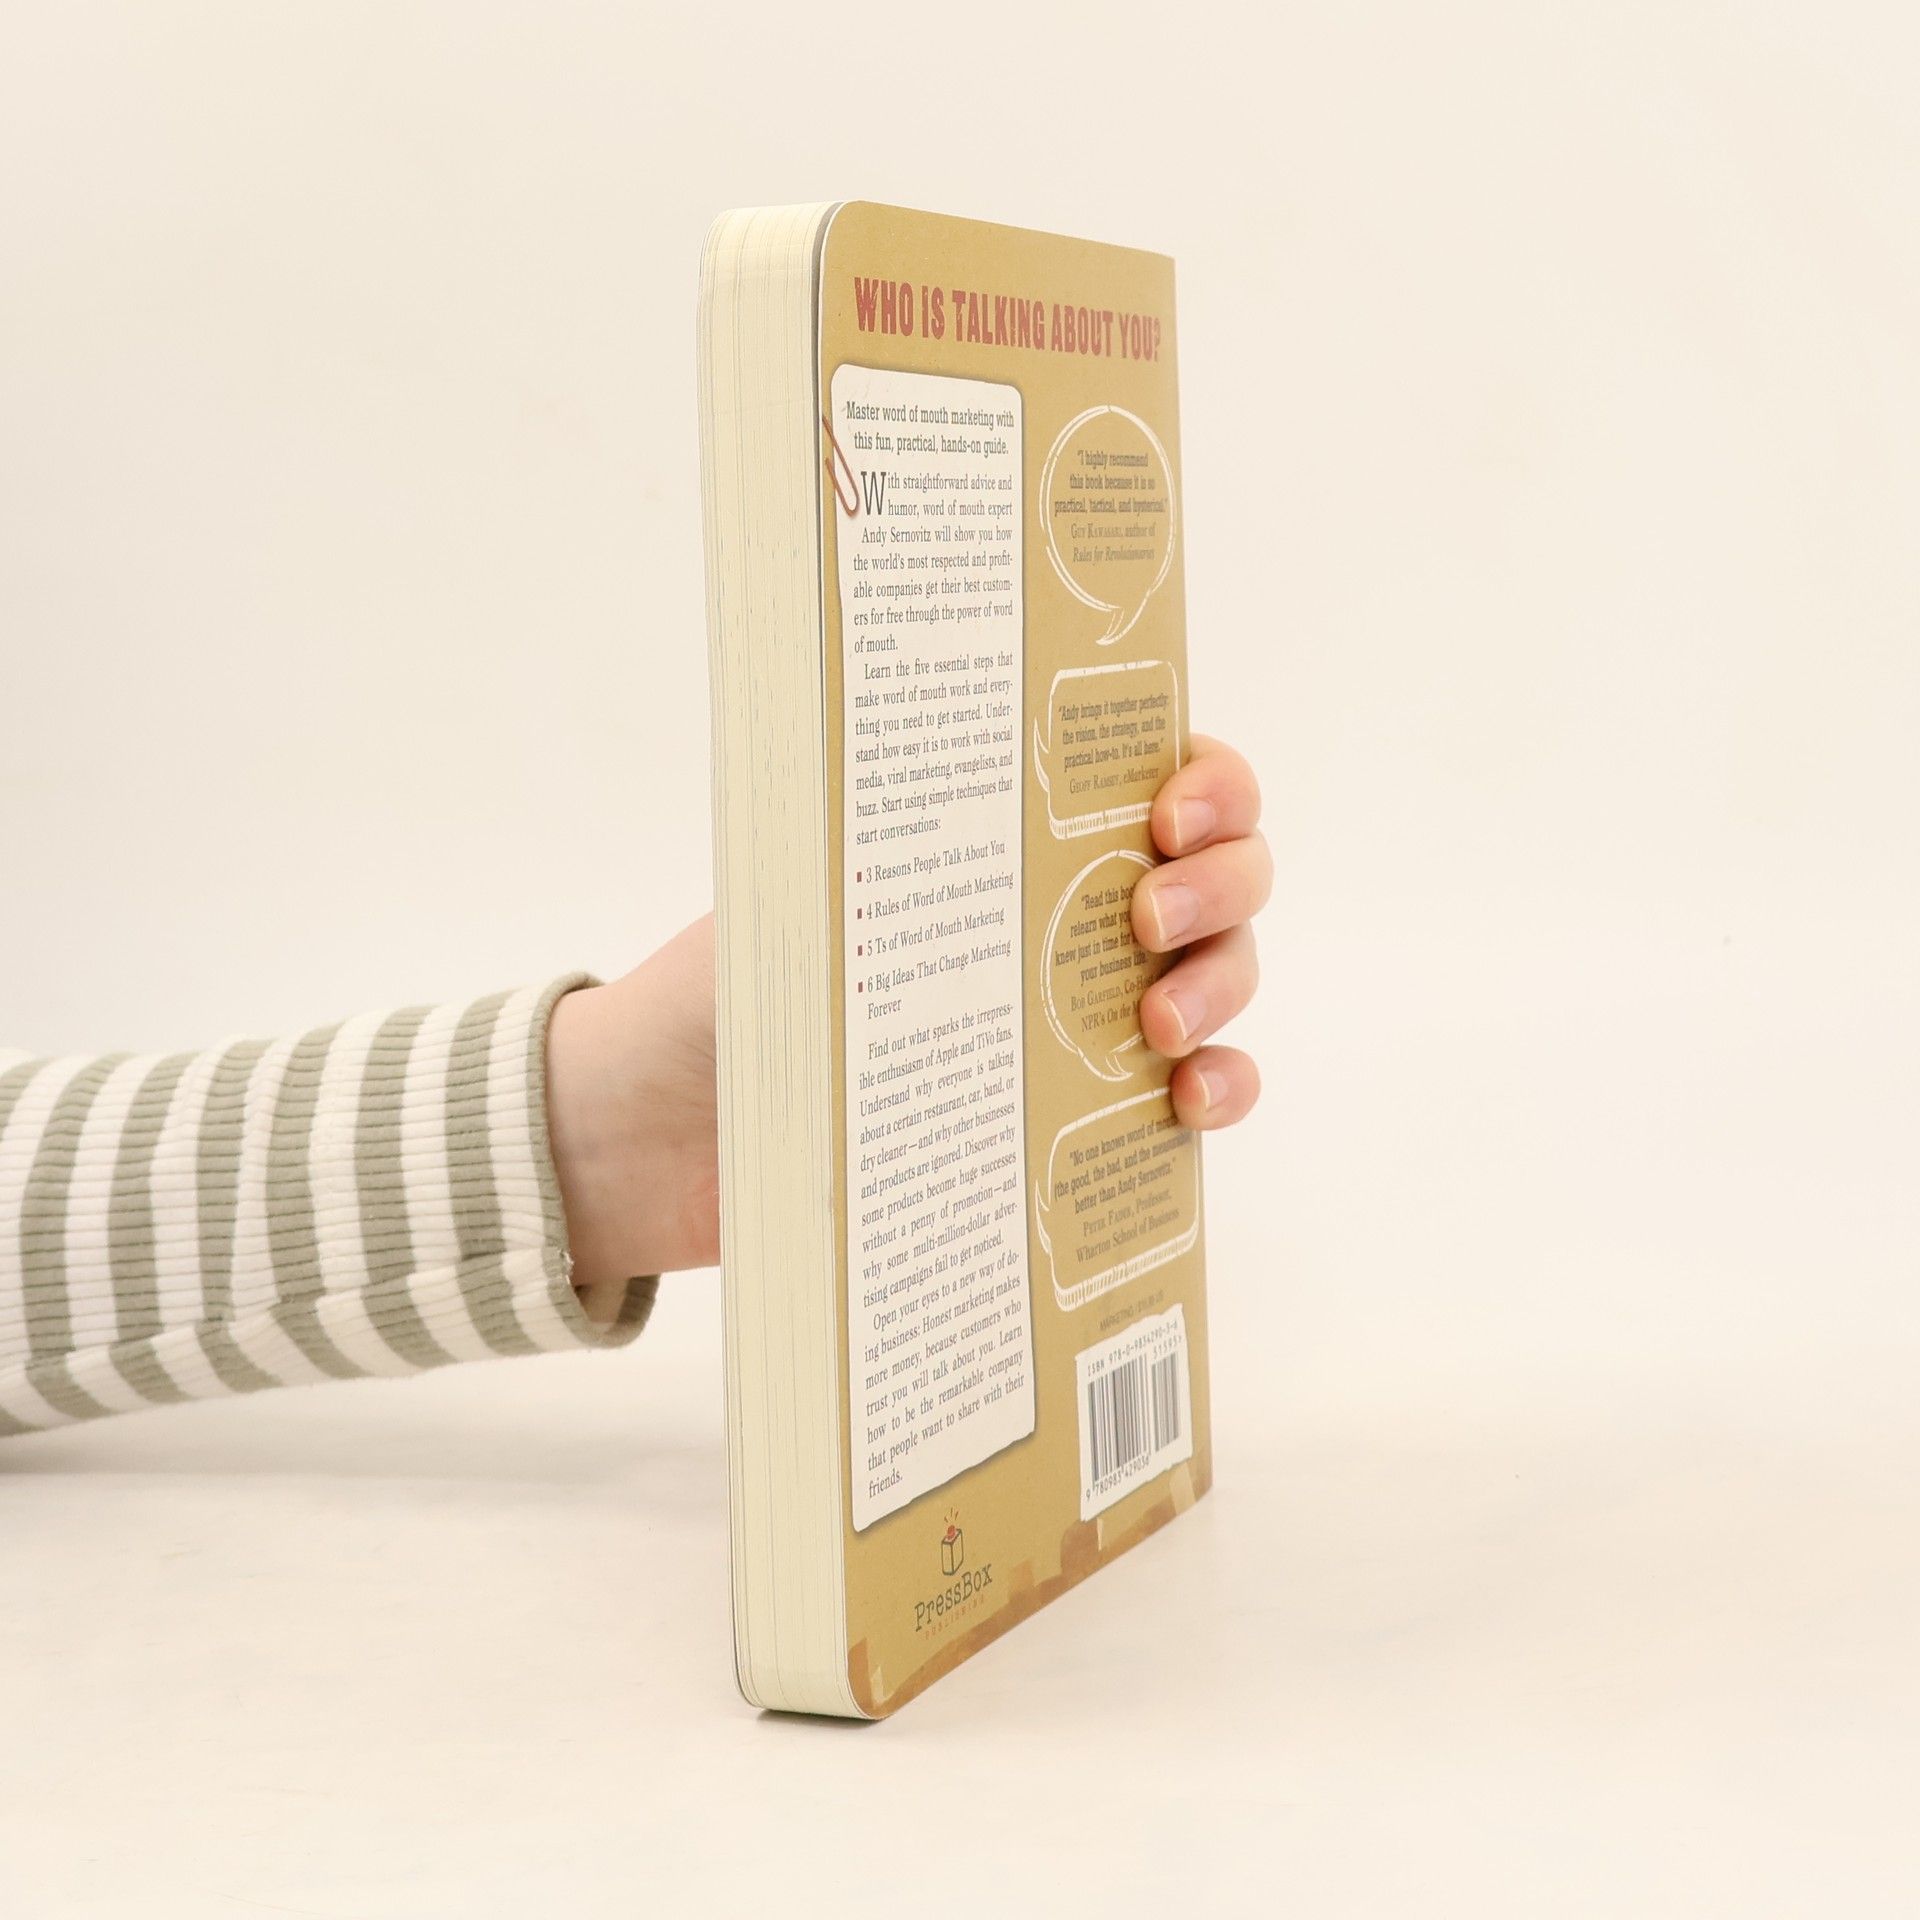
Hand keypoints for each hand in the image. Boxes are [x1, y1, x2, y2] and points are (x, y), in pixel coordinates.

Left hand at [545, 734, 1267, 1292]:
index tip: (1167, 816)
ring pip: (1224, 973)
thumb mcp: (799, 893)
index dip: (1208, 783)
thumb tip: (982, 807)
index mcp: (1003, 830)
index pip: (1156, 771)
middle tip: (1148, 918)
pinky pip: (1200, 1091)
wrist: (657, 1137)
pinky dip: (1222, 1088)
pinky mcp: (1081, 1113)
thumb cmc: (718, 990)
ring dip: (1223, 986)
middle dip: (1221, 884)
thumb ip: (896, 848)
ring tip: (1157, 1029)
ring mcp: (1082, 1013)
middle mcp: (1062, 911)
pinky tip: (1189, 1102)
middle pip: (1220, 872)